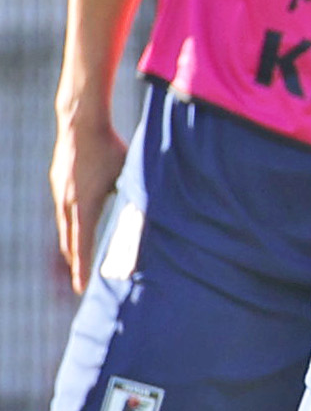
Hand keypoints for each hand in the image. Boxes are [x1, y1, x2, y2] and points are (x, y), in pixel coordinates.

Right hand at [51, 116, 126, 292]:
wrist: (80, 121)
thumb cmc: (110, 147)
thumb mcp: (128, 174)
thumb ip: (137, 196)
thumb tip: (152, 217)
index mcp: (84, 204)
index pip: (82, 244)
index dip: (82, 269)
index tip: (82, 289)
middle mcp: (67, 202)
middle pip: (69, 241)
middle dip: (76, 263)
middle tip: (82, 284)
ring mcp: (60, 192)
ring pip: (65, 227)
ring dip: (73, 245)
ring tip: (80, 262)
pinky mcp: (59, 183)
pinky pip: (64, 212)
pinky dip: (71, 226)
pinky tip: (78, 230)